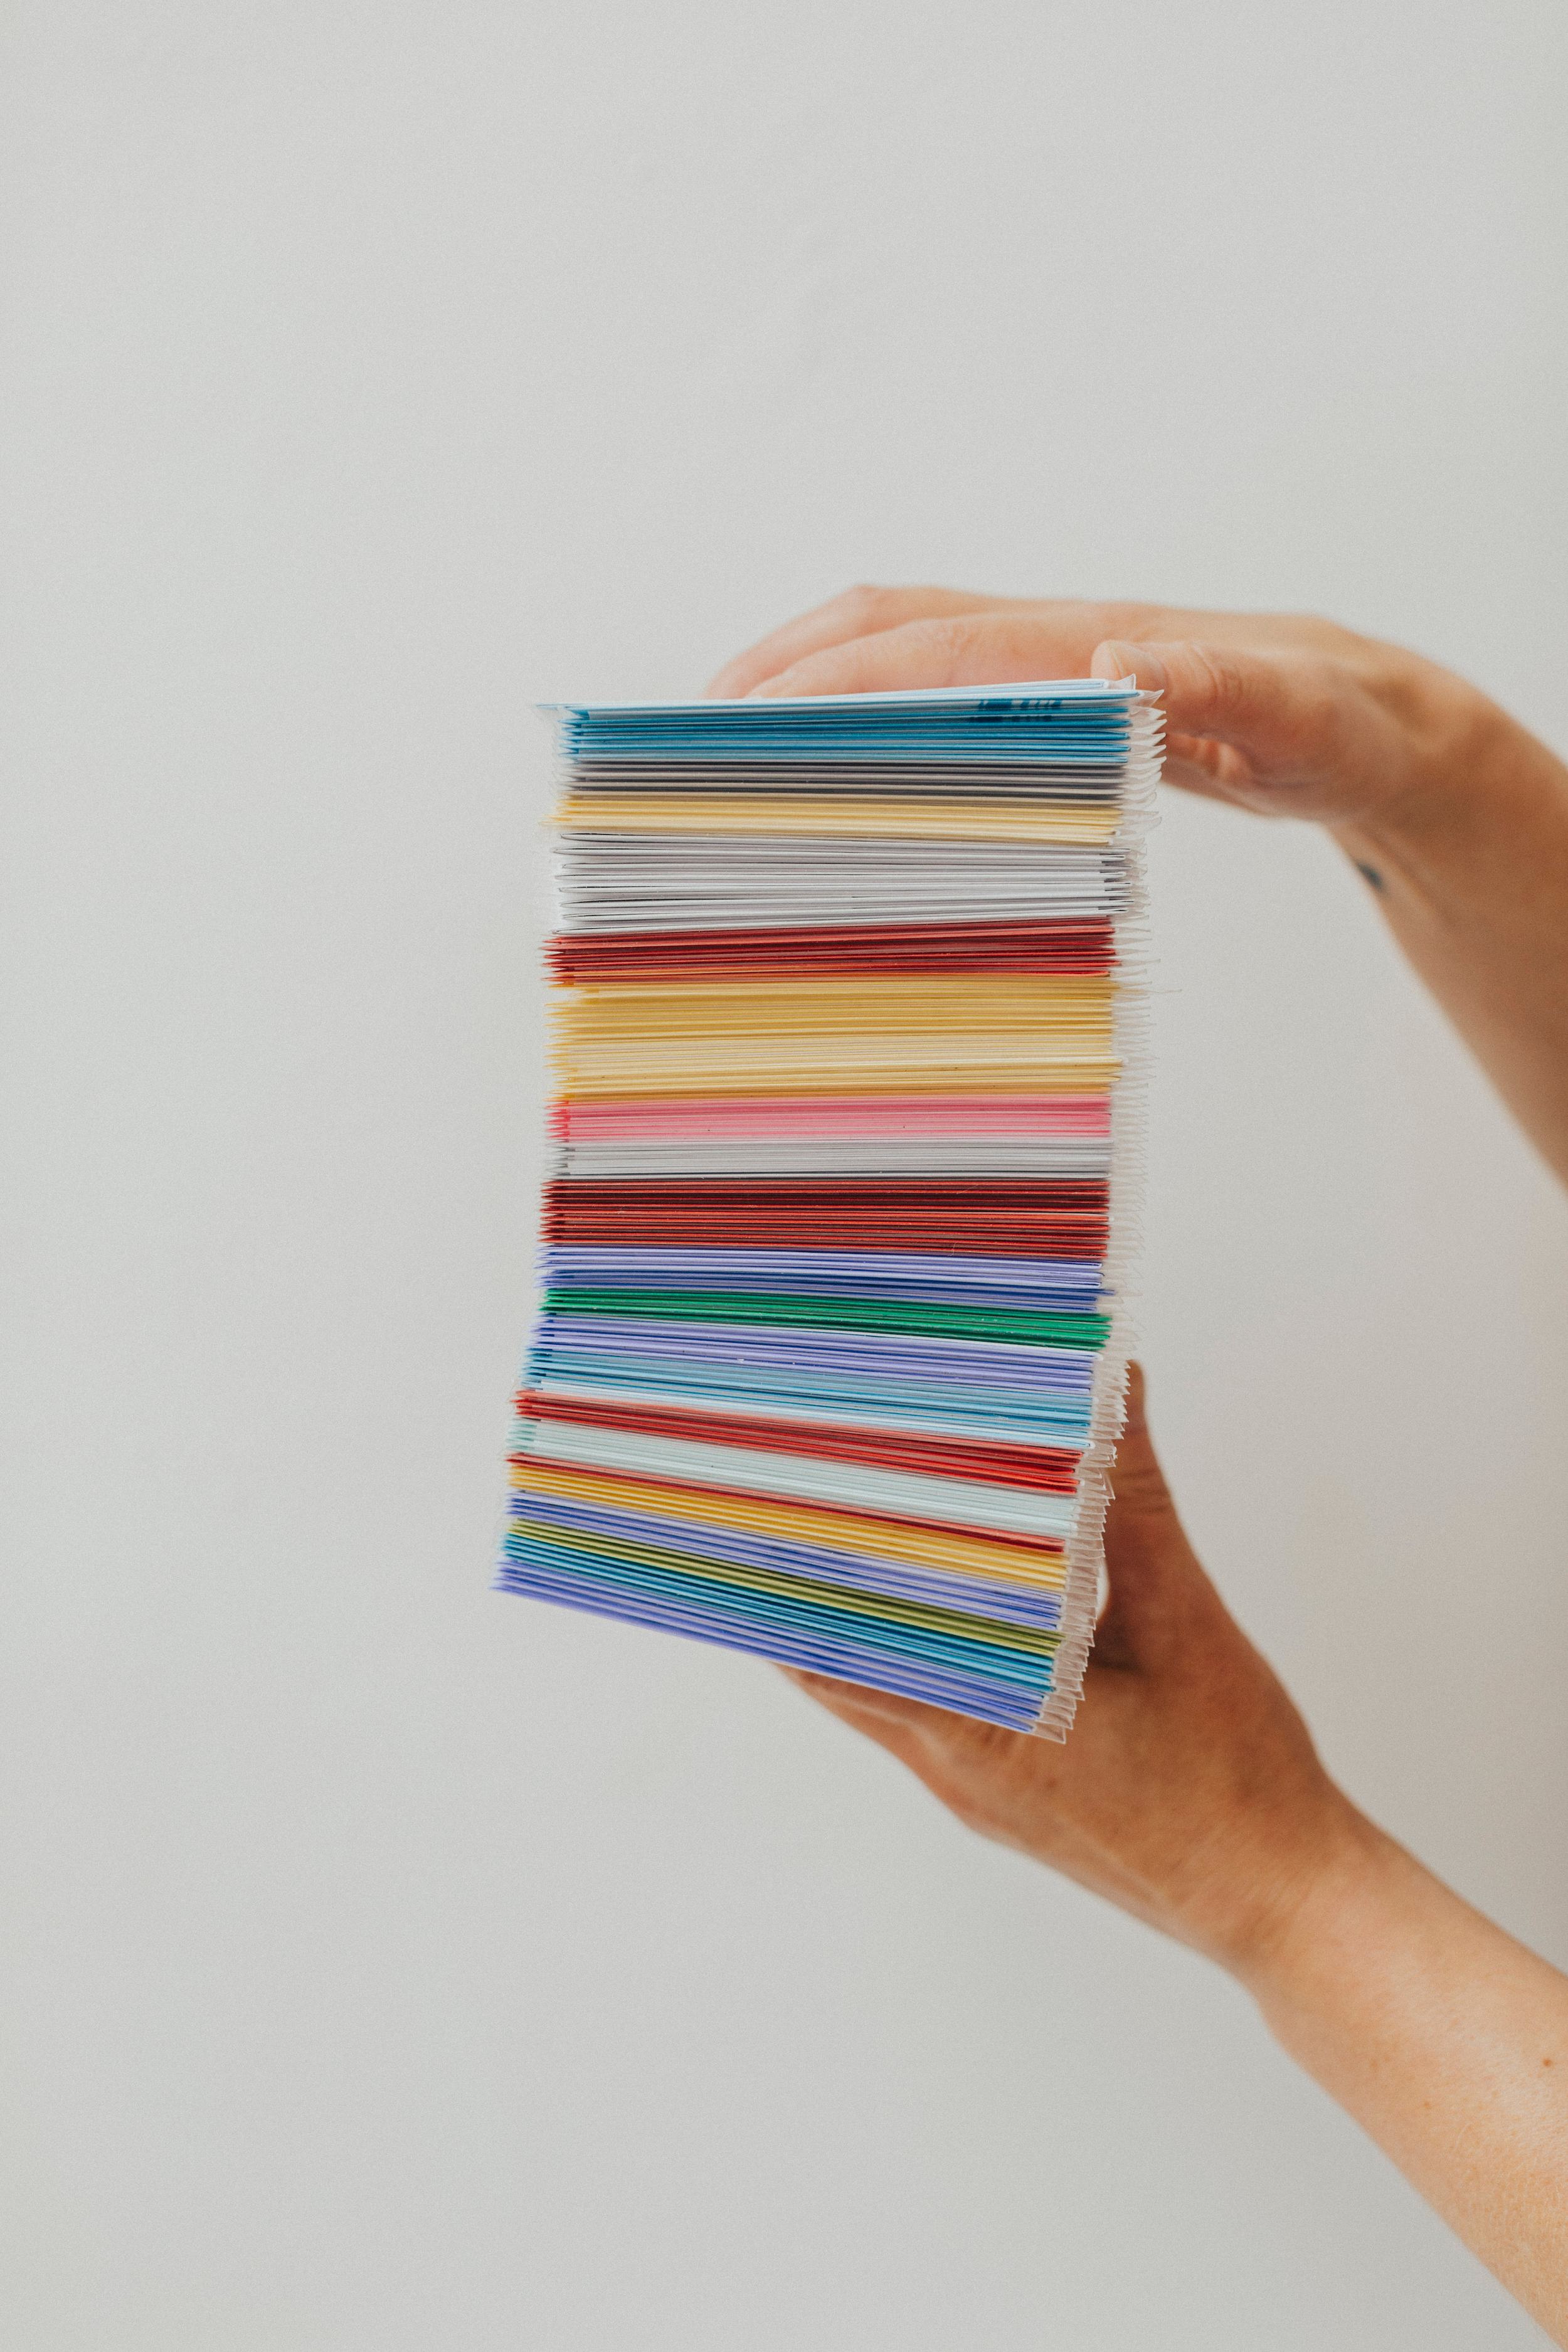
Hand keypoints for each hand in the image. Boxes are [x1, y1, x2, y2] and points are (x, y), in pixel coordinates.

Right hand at [709, 583, 1499, 828]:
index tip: (743, 716)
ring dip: (805, 679)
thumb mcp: (1305, 721)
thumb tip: (1123, 660)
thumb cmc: (1336, 725)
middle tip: (687, 736)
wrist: (1368, 719)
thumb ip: (1227, 686)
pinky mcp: (1046, 689)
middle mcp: (1053, 634)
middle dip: (782, 670)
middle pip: (888, 627)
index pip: (936, 651)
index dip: (836, 679)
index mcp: (1091, 641)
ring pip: (900, 644)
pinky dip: (858, 704)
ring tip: (721, 744)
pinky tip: (825, 764)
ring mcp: (1044, 656)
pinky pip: (930, 683)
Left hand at [787, 1371, 1567, 2342]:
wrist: (1284, 1906)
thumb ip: (1135, 1506)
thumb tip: (1110, 1395)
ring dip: (854, 1613)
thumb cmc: (1240, 1781)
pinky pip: (923, 1708)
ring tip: (841, 1521)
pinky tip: (935, 1595)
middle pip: (833, 1663)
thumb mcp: (1185, 1623)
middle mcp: (952, 1768)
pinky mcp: (998, 1796)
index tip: (759, 1494)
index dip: (790, 1566)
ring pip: (875, 1687)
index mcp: (982, 1728)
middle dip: (805, 1577)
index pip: (838, 1639)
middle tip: (785, 1487)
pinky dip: (909, 1647)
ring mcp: (970, 1790)